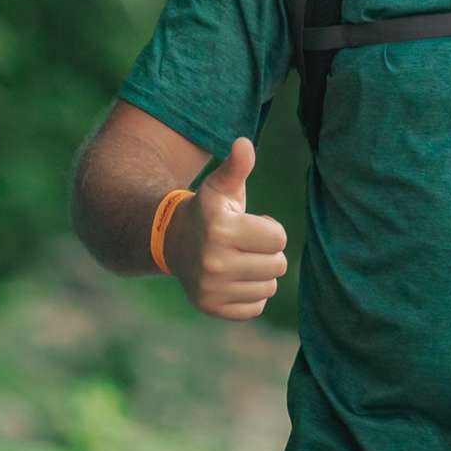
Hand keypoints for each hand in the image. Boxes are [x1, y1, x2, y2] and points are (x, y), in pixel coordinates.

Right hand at [167, 137, 288, 319]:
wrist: (172, 241)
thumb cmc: (208, 211)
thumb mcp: (221, 187)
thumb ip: (237, 166)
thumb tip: (244, 143)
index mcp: (220, 229)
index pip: (279, 238)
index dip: (268, 229)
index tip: (248, 224)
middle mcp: (213, 262)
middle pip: (278, 265)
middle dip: (267, 252)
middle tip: (244, 244)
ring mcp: (210, 288)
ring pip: (269, 287)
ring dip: (260, 274)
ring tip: (238, 260)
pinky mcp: (210, 307)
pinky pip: (256, 307)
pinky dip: (250, 294)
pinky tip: (233, 279)